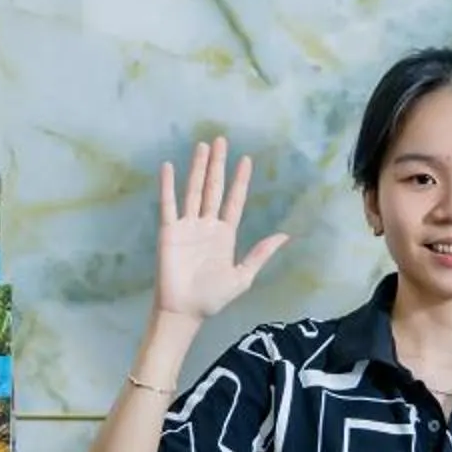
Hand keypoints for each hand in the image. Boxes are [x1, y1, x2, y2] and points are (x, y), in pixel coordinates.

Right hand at [154, 137, 288, 323]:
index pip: (234, 200)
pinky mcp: (169, 231)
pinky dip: (168, 186)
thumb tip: (284, 236)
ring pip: (194, 190)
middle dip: (218, 165)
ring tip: (202, 146)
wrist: (185, 311)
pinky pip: (169, 204)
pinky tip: (169, 167)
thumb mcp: (243, 277)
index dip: (240, 180)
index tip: (246, 160)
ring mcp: (187, 226)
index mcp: (225, 234)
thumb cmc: (212, 298)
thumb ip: (260, 254)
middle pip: (214, 188)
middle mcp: (206, 225)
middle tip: (221, 140)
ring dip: (198, 168)